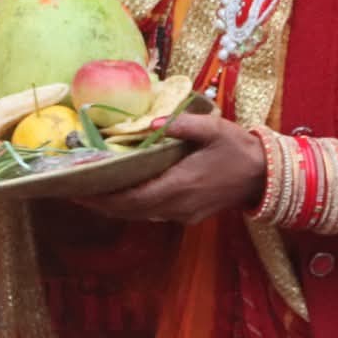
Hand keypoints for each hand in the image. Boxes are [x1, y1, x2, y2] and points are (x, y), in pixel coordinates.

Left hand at [79, 113, 266, 225]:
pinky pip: (152, 213)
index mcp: (180, 185)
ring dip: (114, 207)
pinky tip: (119, 195)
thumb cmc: (238, 148)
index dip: (105, 198)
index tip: (80, 191)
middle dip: (100, 204)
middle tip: (72, 192)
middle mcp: (177, 205)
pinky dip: (131, 206)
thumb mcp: (214, 129)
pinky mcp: (187, 214)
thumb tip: (154, 123)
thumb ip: (184, 126)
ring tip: (88, 194)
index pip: (133, 198)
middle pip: (130, 211)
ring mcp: (182, 213)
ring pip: (139, 215)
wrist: (265, 175)